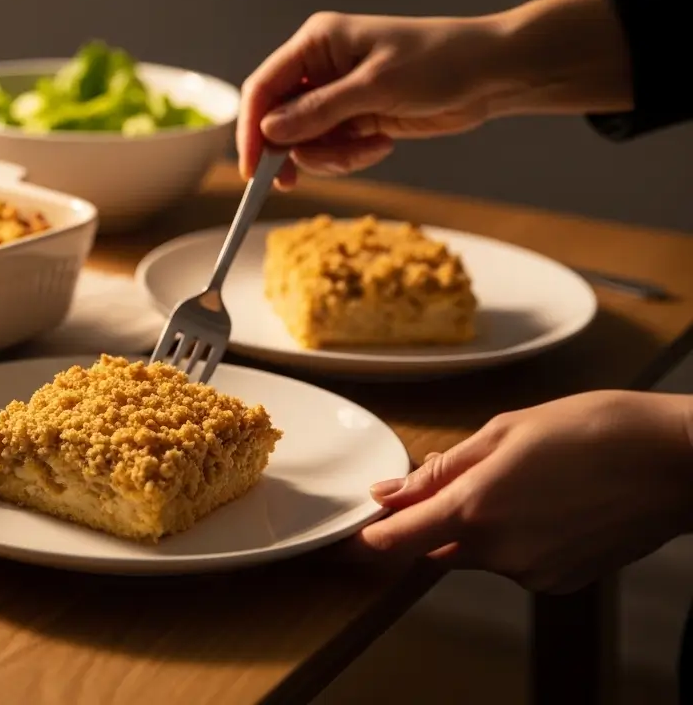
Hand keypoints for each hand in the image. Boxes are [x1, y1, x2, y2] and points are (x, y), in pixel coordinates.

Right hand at [236, 0, 631, 188]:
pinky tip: (380, 146)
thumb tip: (270, 130)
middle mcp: (320, 68)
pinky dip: (349, 158)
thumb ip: (318, 110)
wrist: (491, 74)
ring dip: (329, 158)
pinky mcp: (355, 119)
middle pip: (278, 120)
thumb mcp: (375, 86)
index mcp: (317, 43)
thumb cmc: (439, 60)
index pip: (264, 87)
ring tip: (365, 151)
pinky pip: (332, 149)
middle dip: (294, 150)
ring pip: (305, 142)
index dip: (252, 128)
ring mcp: (337, 96)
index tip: (253, 167)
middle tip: (297, 179)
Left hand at [358, 390, 692, 593]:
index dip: (368, 537)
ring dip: (486, 525)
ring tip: (534, 481)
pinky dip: (521, 539)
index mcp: (476, 509)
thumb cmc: (594, 430)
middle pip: (439, 544)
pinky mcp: (561, 582)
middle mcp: (499, 551)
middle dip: (440, 518)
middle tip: (480, 474)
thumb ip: (442, 469)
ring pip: (480, 553)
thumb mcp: (505, 432)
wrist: (677, 461)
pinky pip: (518, 562)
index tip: (353, 531)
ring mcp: (533, 572)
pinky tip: (555, 505)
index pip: (396, 540)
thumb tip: (389, 492)